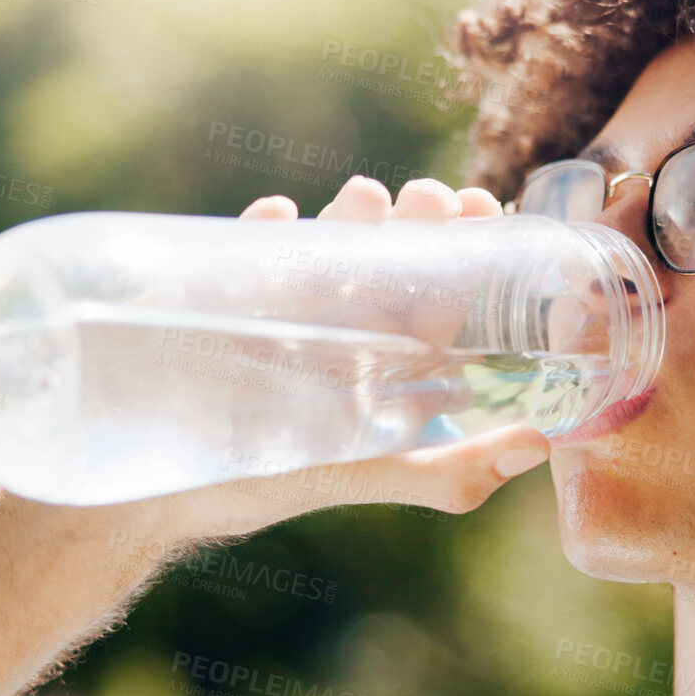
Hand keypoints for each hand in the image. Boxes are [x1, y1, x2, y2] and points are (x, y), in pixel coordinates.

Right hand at [145, 177, 553, 541]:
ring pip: (329, 238)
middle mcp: (336, 320)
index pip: (440, 287)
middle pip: (388, 252)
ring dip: (352, 212)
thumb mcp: (373, 475)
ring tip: (367, 201)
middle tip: (429, 199)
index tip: (481, 208)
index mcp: (383, 354)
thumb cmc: (269, 483)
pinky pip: (246, 245)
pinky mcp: (220, 293)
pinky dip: (266, 228)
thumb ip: (453, 472)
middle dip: (415, 216)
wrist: (156, 496)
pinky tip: (280, 218)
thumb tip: (538, 445)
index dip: (467, 242)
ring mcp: (277, 302)